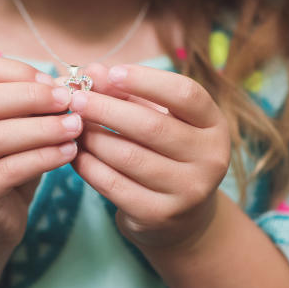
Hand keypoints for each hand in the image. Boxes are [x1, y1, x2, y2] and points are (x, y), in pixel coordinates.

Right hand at [0, 56, 82, 253]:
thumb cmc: (3, 169)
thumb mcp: (13, 131)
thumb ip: (29, 107)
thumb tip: (65, 83)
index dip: (18, 71)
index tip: (54, 83)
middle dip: (33, 97)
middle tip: (69, 101)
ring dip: (42, 129)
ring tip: (75, 127)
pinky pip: (8, 169)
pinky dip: (43, 157)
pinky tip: (68, 152)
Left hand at [69, 63, 230, 250]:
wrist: (182, 216)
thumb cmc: (167, 153)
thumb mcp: (160, 119)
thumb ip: (130, 94)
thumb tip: (92, 71)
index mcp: (214, 126)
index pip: (186, 94)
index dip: (146, 80)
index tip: (111, 73)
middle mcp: (210, 159)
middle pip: (152, 126)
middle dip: (107, 109)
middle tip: (77, 99)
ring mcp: (188, 191)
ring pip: (128, 157)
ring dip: (93, 138)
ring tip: (74, 126)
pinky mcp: (160, 215)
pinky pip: (114, 185)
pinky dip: (89, 166)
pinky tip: (76, 153)